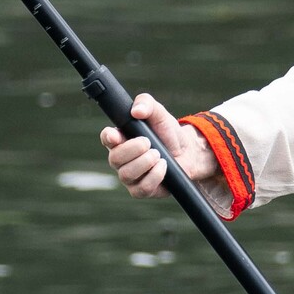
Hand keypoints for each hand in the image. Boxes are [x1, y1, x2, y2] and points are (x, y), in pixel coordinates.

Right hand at [100, 93, 216, 199]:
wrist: (187, 152)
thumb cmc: (168, 133)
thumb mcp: (160, 113)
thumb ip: (147, 103)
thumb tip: (136, 111)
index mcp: (121, 138)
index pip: (106, 138)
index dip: (108, 137)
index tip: (117, 136)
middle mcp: (121, 159)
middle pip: (114, 159)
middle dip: (134, 150)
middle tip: (150, 143)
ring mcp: (130, 176)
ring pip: (126, 175)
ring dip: (145, 163)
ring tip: (158, 154)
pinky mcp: (141, 190)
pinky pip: (142, 188)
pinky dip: (154, 176)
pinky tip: (163, 166)